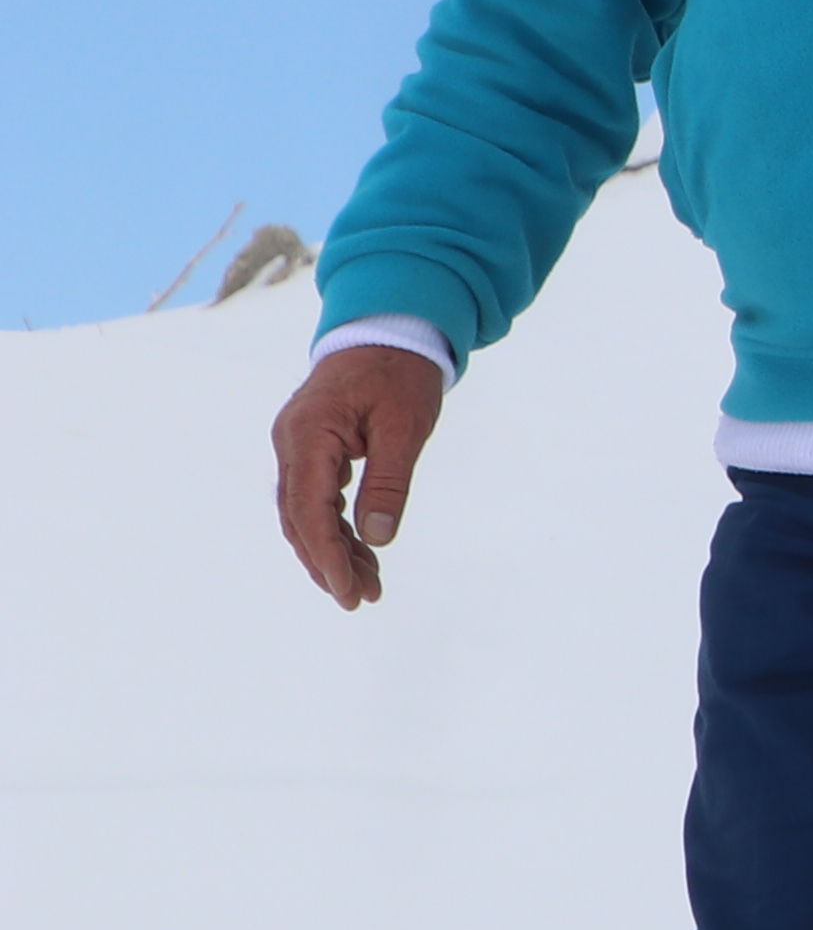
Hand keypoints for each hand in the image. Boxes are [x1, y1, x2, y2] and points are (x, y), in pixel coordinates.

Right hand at [271, 344, 447, 608]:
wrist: (389, 330)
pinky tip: (361, 553)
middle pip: (299, 518)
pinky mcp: (309, 449)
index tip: (349, 591)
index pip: (309, 510)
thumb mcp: (405, 426)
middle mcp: (291, 443)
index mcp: (308, 433)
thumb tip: (378, 538)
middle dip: (328, 563)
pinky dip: (336, 527)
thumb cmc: (401, 372)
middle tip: (362, 600)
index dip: (326, 556)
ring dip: (332, 550)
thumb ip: (389, 480)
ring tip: (369, 586)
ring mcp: (296, 446)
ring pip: (305, 513)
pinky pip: (315, 497)